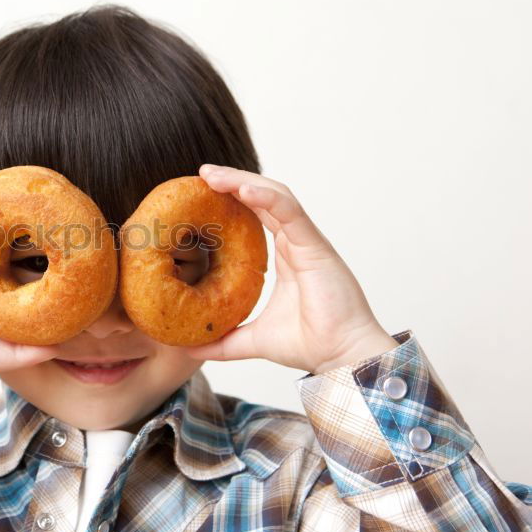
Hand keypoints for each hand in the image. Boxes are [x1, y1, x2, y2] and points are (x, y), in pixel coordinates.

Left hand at [180, 164, 397, 374]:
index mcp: (283, 256)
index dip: (231, 200)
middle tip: (202, 173)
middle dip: (232, 181)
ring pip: (274, 196)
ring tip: (212, 175)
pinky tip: (242, 190)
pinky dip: (267, 197)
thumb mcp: (253, 340)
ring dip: (243, 181)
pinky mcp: (315, 246)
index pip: (254, 215)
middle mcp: (295, 242)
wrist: (342, 357)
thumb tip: (189, 349)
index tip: (200, 193)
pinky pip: (290, 211)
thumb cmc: (311, 345)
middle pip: (262, 197)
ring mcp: (306, 241)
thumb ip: (223, 341)